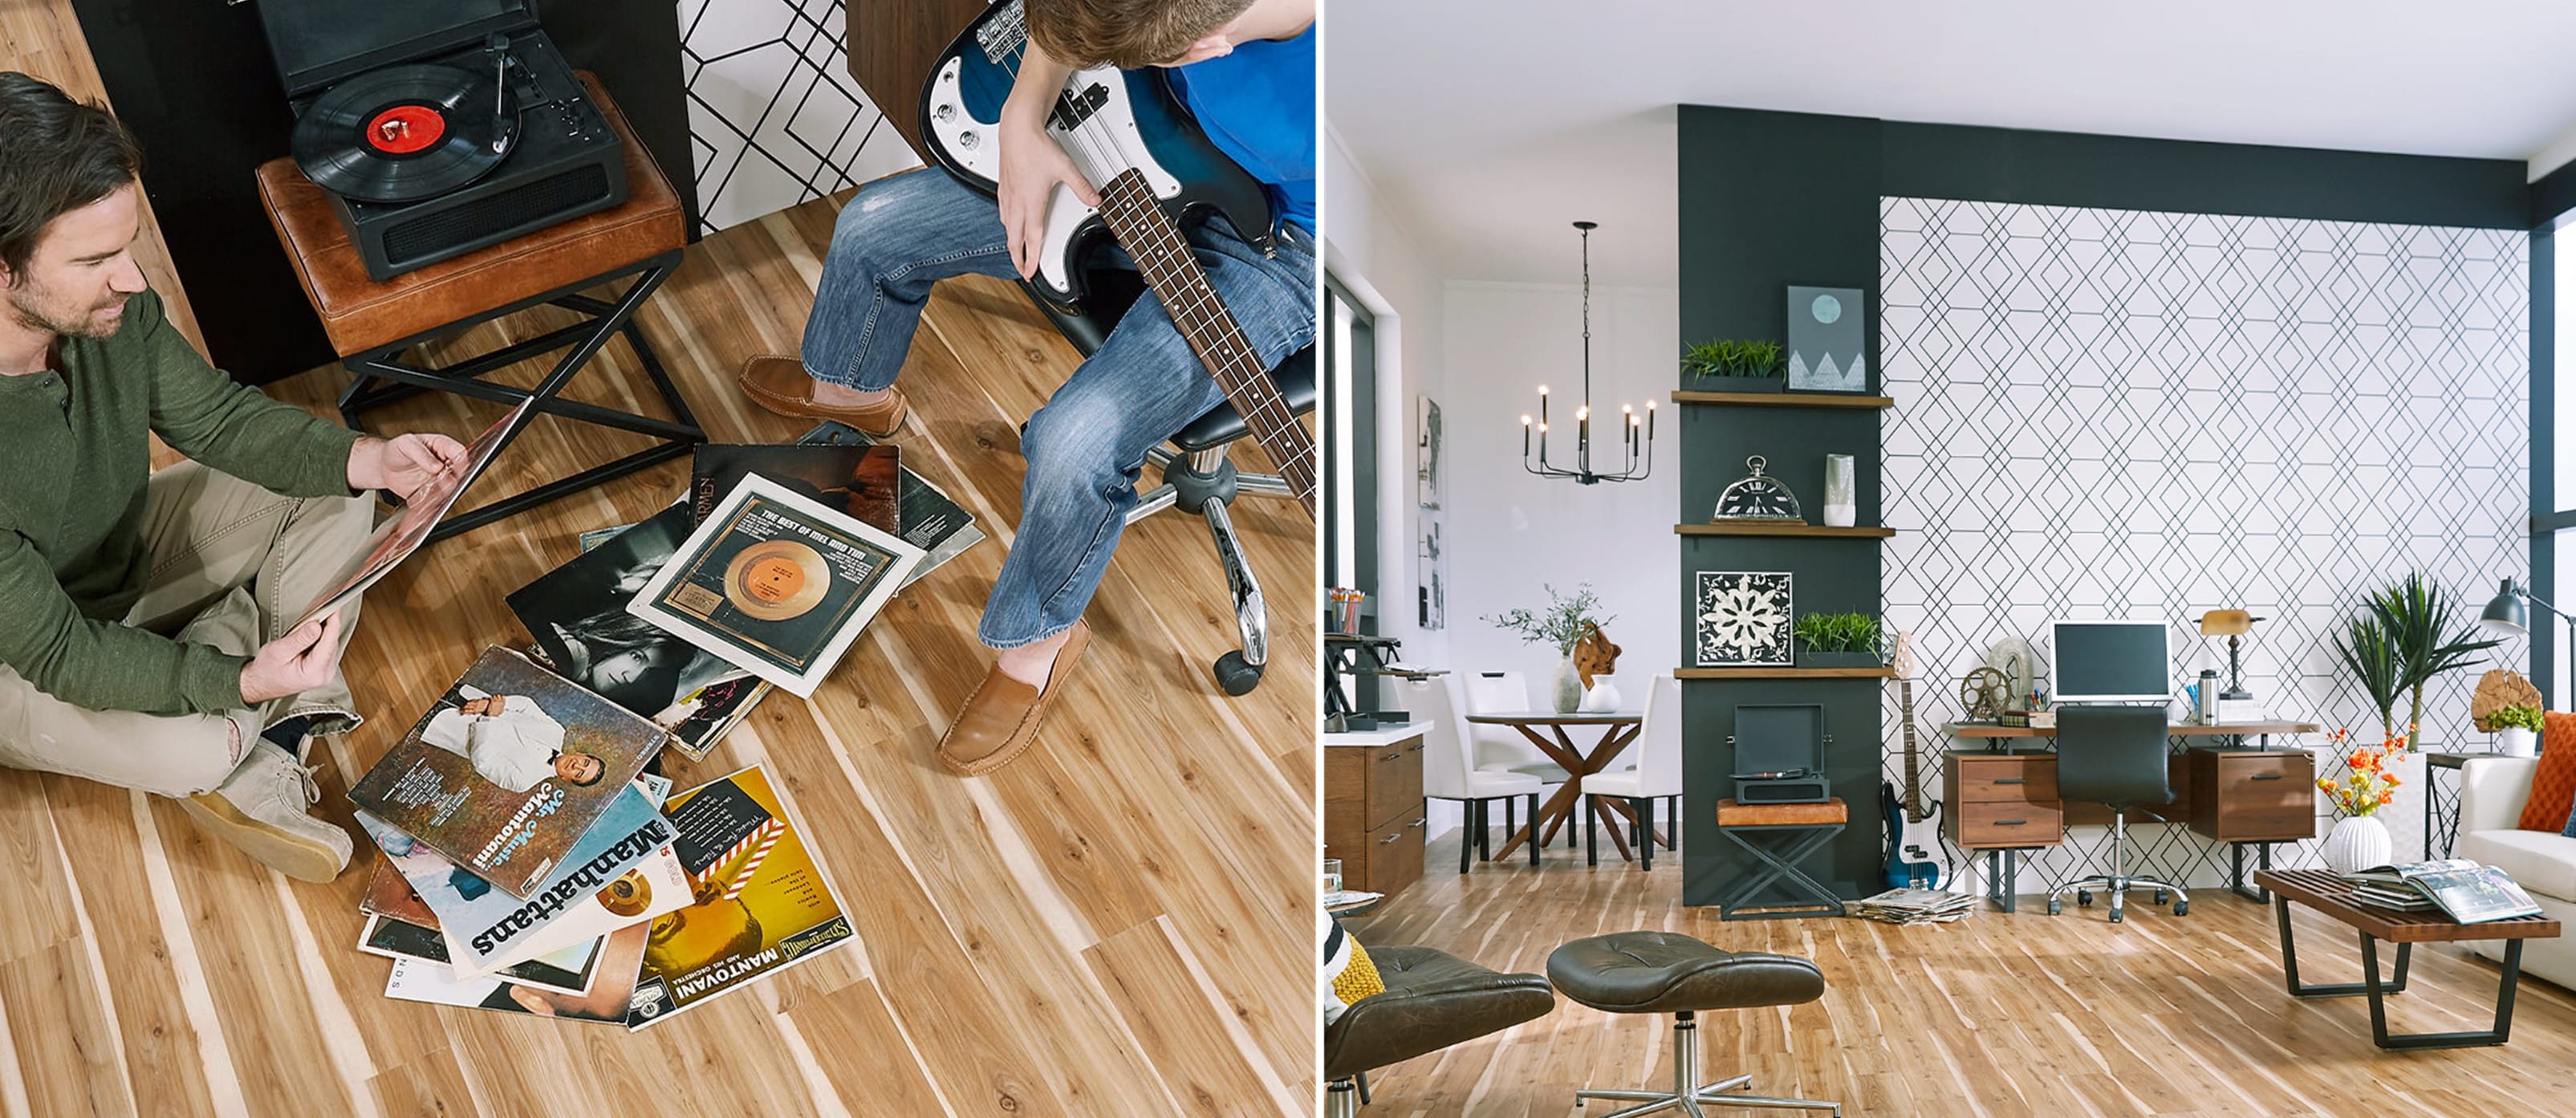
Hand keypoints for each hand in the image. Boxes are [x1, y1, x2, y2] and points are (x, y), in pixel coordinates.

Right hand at [240, 613, 344, 705]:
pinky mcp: (324, 667)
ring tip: (320, 613)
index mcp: (314, 672)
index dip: (333, 623)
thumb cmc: (266, 670)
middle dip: (329, 623)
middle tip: (326, 604)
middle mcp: (325, 674)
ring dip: (326, 628)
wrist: (260, 684)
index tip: (335, 607)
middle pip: (332, 642)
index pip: (329, 643)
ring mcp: (326, 671)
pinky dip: (323, 635)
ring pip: (331, 643)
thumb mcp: (278, 651)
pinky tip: (317, 626)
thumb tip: (316, 626)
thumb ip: (299, 639)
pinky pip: (327, 647)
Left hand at [349, 433, 468, 499]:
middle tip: (439, 481)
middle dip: (451, 480)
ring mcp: (440, 480)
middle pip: (459, 474)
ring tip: (426, 492)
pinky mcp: (433, 493)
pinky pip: (436, 501)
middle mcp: (445, 465)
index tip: (453, 466)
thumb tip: (437, 466)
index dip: (460, 460)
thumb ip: (421, 454)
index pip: (459, 452)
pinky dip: (430, 505)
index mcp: (443, 447)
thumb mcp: (405, 444)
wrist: (385, 466)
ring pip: (449, 490)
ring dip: (440, 494)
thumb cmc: (397, 449)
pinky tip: (421, 502)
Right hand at [996, 117, 1096, 279]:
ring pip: (1006, 226)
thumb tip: (1096, 198)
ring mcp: (1008, 194)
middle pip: (1013, 238)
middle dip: (1017, 257)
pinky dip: (1006, 223)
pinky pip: (1002, 211)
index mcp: (1032, 202)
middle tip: (1021, 269)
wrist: (1017, 128)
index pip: (1031, 238)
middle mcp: (1017, 201)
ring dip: (1011, 241)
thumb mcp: (1065, 167)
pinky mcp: (1003, 186)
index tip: (1031, 272)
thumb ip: (1081, 186)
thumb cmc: (1036, 146)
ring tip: (1016, 250)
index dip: (1031, 259)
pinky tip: (1009, 221)